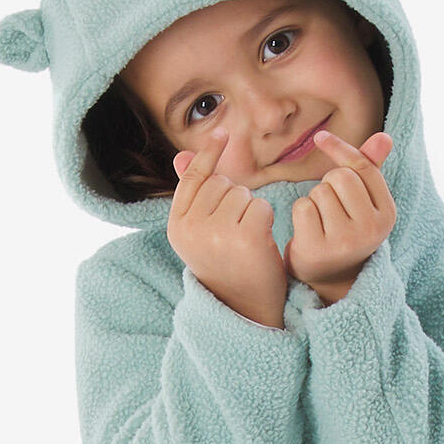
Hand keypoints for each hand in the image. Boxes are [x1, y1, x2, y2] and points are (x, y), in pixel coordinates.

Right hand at [167, 132, 290, 328]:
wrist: (244, 310)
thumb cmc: (226, 267)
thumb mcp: (202, 233)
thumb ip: (194, 195)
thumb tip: (181, 156)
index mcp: (177, 226)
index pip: (193, 179)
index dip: (208, 155)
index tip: (223, 133)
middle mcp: (192, 228)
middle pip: (221, 184)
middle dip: (235, 199)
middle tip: (235, 233)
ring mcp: (217, 233)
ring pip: (242, 194)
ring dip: (251, 210)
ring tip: (246, 240)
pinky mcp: (245, 237)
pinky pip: (261, 206)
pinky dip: (266, 221)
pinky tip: (260, 243)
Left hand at [287, 130, 395, 302]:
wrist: (328, 277)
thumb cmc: (345, 229)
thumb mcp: (362, 201)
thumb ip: (370, 168)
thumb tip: (384, 136)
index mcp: (387, 214)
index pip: (364, 168)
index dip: (340, 150)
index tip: (320, 137)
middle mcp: (371, 229)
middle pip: (341, 177)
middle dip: (328, 184)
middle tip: (330, 206)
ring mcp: (346, 241)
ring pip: (320, 192)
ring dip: (314, 200)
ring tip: (322, 221)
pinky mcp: (319, 249)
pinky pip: (303, 207)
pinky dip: (300, 214)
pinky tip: (308, 231)